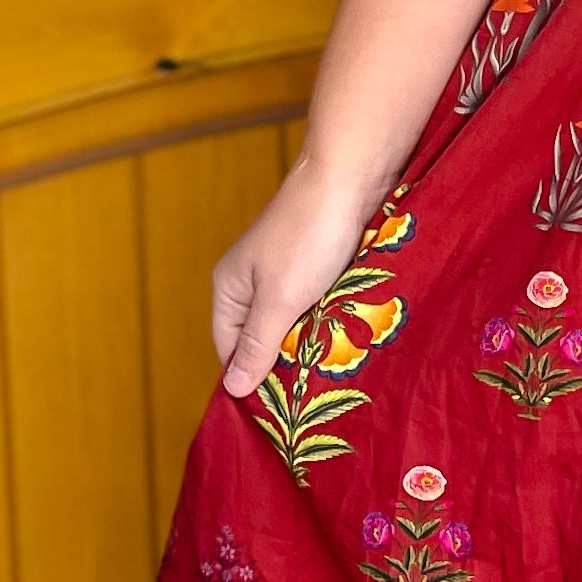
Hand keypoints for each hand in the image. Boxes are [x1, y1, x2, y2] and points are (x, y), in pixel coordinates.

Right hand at [213, 155, 393, 400]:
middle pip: (263, 336)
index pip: (231, 349)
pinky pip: (319, 301)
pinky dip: (331, 315)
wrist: (350, 176)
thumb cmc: (309, 236)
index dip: (252, 377)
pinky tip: (351, 330)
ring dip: (313, 337)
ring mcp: (285, 269)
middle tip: (313, 386)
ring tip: (335, 361)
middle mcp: (252, 280)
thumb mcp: (280, 300)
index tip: (280, 405)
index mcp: (230, 288)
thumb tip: (233, 388)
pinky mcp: (317, 261)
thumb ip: (258, 344)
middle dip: (286, 358)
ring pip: (295, 320)